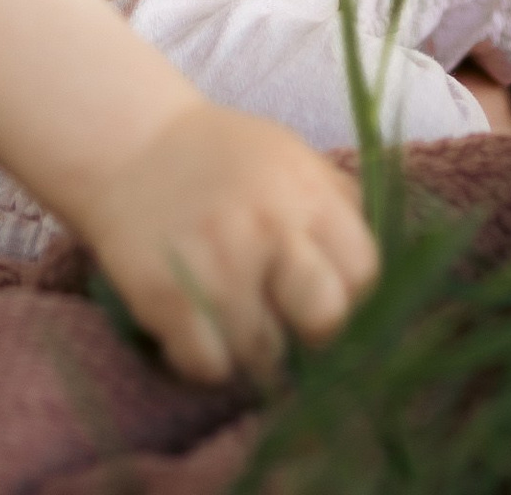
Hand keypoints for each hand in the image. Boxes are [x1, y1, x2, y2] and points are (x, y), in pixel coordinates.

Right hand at [71, 100, 377, 386]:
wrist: (129, 142)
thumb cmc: (223, 158)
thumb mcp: (291, 159)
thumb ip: (337, 207)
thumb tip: (380, 277)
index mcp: (306, 193)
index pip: (364, 273)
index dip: (350, 294)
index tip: (324, 292)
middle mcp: (268, 228)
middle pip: (325, 320)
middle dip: (310, 331)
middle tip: (283, 317)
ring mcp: (216, 265)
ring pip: (264, 356)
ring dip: (251, 347)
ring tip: (231, 311)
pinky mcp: (166, 297)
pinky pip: (208, 368)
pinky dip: (204, 359)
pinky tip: (196, 325)